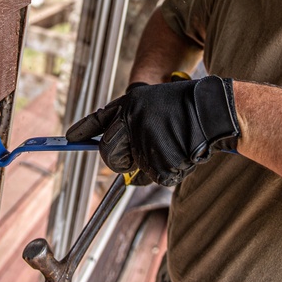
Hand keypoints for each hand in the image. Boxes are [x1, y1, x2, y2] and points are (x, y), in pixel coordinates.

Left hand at [66, 76, 238, 185]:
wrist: (213, 108)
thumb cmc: (187, 107)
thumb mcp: (154, 105)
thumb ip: (135, 127)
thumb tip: (125, 163)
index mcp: (128, 106)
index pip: (98, 120)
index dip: (82, 130)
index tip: (68, 138)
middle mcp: (130, 122)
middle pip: (110, 156)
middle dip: (123, 162)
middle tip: (143, 156)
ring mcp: (142, 142)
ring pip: (138, 170)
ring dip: (156, 165)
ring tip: (176, 143)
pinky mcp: (157, 160)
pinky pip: (158, 176)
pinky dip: (172, 170)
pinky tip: (184, 151)